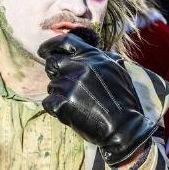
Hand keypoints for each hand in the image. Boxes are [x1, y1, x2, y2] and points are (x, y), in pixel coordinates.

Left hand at [38, 33, 155, 164]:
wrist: (124, 127)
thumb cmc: (123, 101)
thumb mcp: (117, 72)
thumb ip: (100, 60)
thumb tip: (85, 52)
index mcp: (94, 57)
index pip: (65, 42)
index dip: (51, 45)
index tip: (43, 51)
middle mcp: (80, 67)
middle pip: (53, 63)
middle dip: (55, 73)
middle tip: (67, 86)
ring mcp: (70, 85)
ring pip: (52, 85)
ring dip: (60, 95)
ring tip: (79, 104)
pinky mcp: (63, 103)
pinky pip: (48, 102)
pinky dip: (57, 108)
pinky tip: (72, 113)